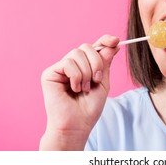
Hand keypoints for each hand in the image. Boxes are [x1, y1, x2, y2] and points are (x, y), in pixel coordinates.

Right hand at [39, 35, 119, 149]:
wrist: (78, 124)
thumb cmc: (89, 107)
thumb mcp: (103, 81)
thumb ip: (105, 62)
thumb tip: (112, 43)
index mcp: (85, 65)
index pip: (94, 46)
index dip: (104, 40)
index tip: (115, 40)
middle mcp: (72, 64)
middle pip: (87, 47)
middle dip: (96, 62)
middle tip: (96, 80)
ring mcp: (61, 68)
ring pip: (77, 53)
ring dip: (86, 73)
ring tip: (84, 89)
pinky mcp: (50, 73)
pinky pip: (68, 63)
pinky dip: (76, 77)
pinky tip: (74, 89)